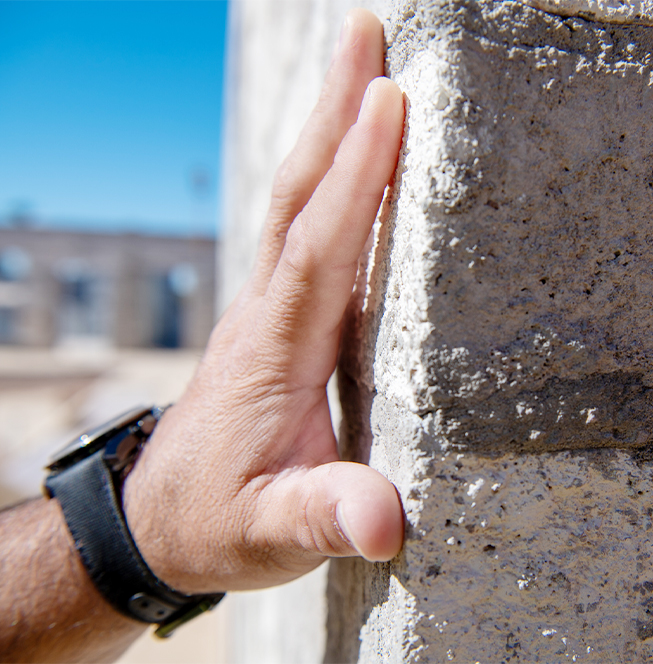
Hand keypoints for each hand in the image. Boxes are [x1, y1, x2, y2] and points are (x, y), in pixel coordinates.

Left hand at [122, 9, 405, 593]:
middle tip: (364, 33)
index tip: (388, 102)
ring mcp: (268, 308)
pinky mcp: (277, 315)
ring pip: (298, 201)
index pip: (318, 249)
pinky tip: (351, 153)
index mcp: (276, 352)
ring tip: (363, 62)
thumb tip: (384, 519)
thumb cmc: (222, 520)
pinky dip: (329, 175)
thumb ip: (323, 519)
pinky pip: (304, 226)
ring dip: (329, 128)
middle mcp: (268, 314)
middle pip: (300, 197)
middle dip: (333, 113)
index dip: (356, 177)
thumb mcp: (272, 534)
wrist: (162, 519)